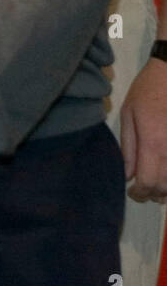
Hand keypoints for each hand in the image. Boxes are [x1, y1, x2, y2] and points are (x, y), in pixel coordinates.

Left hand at [122, 56, 166, 202]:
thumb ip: (128, 147)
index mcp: (153, 142)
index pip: (148, 182)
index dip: (140, 193)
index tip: (133, 193)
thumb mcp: (129, 114)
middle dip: (154, 194)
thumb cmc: (148, 90)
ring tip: (158, 185)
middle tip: (143, 191)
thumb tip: (128, 174)